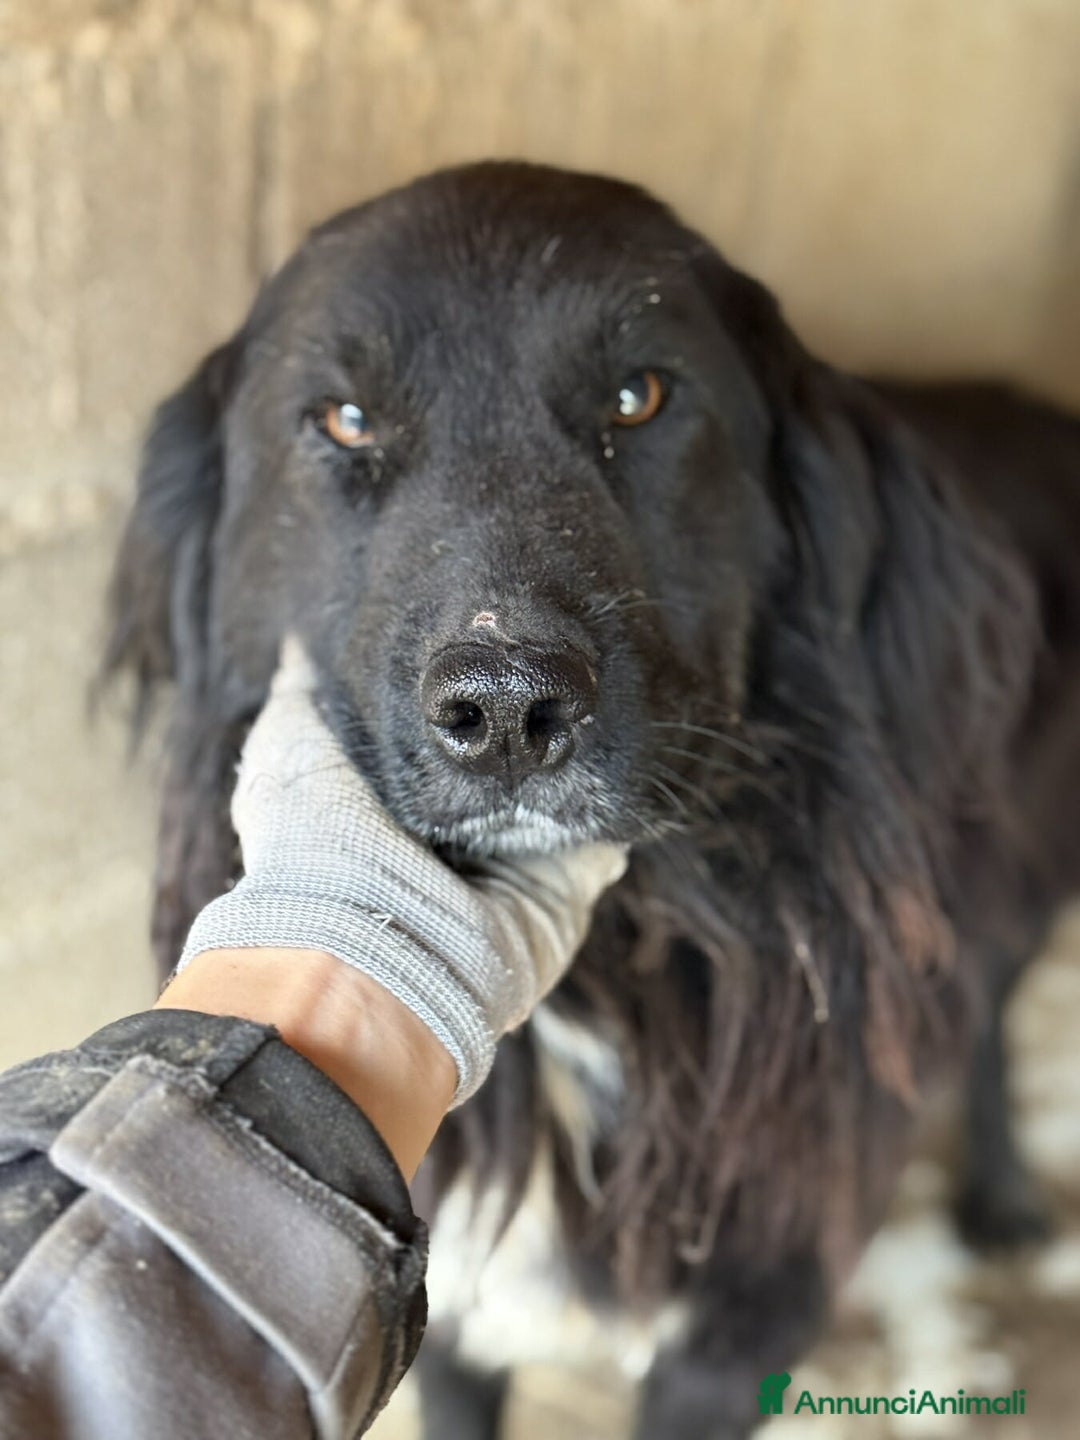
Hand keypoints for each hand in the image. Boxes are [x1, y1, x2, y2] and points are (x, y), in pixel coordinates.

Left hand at [177, 638, 627, 1103]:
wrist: (364, 950)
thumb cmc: (312, 845)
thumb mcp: (287, 749)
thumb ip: (304, 692)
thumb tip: (304, 639)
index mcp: (395, 805)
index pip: (443, 737)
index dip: (463, 694)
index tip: (489, 637)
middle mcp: (457, 837)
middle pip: (510, 764)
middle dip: (532, 718)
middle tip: (557, 656)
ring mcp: (514, 869)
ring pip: (565, 798)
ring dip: (583, 754)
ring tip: (603, 688)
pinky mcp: (562, 895)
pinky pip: (605, 845)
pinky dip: (619, 811)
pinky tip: (632, 754)